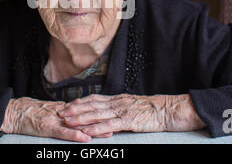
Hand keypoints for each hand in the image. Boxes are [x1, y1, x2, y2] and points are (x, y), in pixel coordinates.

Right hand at [0, 97, 112, 141]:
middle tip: (115, 123)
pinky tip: (85, 139)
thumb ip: (59, 110)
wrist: (12, 112)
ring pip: (78, 124)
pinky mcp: (47, 127)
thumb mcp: (46, 108)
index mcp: (61, 108)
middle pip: (84, 116)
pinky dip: (75, 136)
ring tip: (108, 132)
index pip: (83, 110)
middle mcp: (61, 112)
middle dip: (101, 120)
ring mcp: (55, 120)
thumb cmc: (27, 111)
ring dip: (93, 129)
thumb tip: (70, 110)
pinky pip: (63, 132)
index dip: (97, 112)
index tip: (110, 114)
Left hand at [58, 93, 204, 136]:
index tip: (67, 105)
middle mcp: (118, 103)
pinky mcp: (130, 121)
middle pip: (91, 105)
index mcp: (118, 99)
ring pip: (97, 114)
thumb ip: (121, 108)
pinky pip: (110, 125)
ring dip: (81, 118)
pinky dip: (97, 129)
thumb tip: (109, 112)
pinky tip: (88, 132)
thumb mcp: (134, 106)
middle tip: (60, 112)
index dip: (79, 102)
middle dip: (74, 109)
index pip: (95, 99)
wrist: (171, 109)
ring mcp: (123, 111)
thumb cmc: (155, 110)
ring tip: (67, 120)